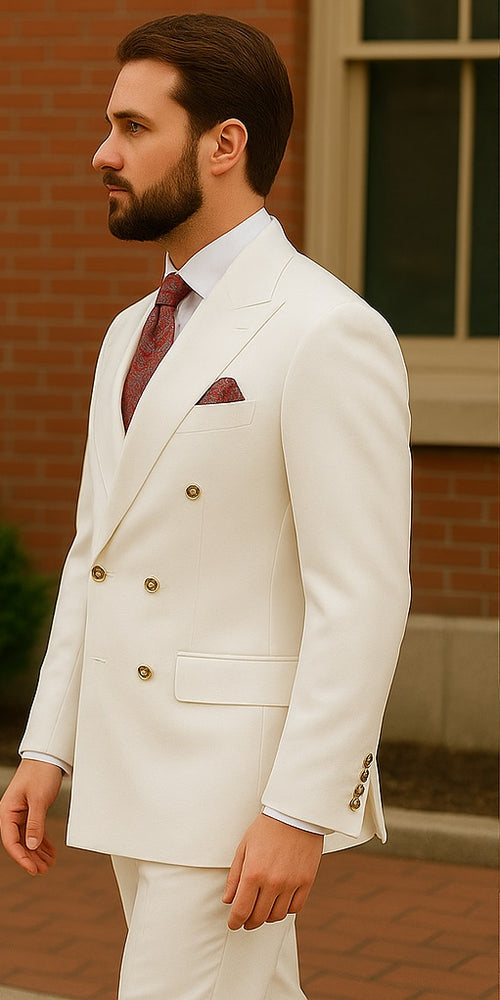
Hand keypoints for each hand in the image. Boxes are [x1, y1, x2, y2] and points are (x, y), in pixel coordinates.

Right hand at [0, 759, 61, 875]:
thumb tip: (32, 846)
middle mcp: (12, 814)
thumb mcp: (38, 799)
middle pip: (20, 842)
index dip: (22, 857)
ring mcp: (22, 812)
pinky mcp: (32, 810)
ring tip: (50, 863)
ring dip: (38, 852)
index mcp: (7, 811)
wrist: (48, 756)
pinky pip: (35, 830)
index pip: (11, 841)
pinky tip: (51, 851)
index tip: (33, 869)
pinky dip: (43, 841)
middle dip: (31, 857)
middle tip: (44, 870)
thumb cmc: (40, 773)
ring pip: (28, 838)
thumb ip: (35, 823)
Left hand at [222, 813, 322, 930]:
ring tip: (262, 909)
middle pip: (258, 917)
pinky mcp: (306, 881)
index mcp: (253, 874)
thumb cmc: (266, 828)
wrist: (294, 814)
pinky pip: (295, 907)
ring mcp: (291, 883)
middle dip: (249, 922)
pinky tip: (279, 902)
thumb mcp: (243, 848)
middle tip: (245, 920)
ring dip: (267, 916)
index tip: (233, 923)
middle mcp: (272, 882)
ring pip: (277, 915)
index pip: (241, 910)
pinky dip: (285, 909)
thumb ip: (235, 877)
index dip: (235, 921)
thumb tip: (228, 900)